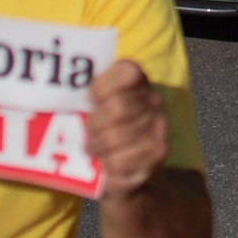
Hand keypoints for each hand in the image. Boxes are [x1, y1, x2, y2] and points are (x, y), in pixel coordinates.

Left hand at [85, 59, 170, 197]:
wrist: (133, 158)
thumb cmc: (107, 123)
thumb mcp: (98, 103)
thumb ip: (91, 95)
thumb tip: (78, 100)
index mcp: (138, 80)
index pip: (126, 73)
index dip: (103, 86)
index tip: (89, 99)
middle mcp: (154, 99)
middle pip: (117, 108)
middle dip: (94, 124)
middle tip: (87, 133)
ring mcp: (159, 126)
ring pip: (115, 137)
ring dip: (96, 147)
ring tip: (92, 150)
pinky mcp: (158, 152)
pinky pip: (120, 160)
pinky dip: (107, 164)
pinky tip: (106, 163)